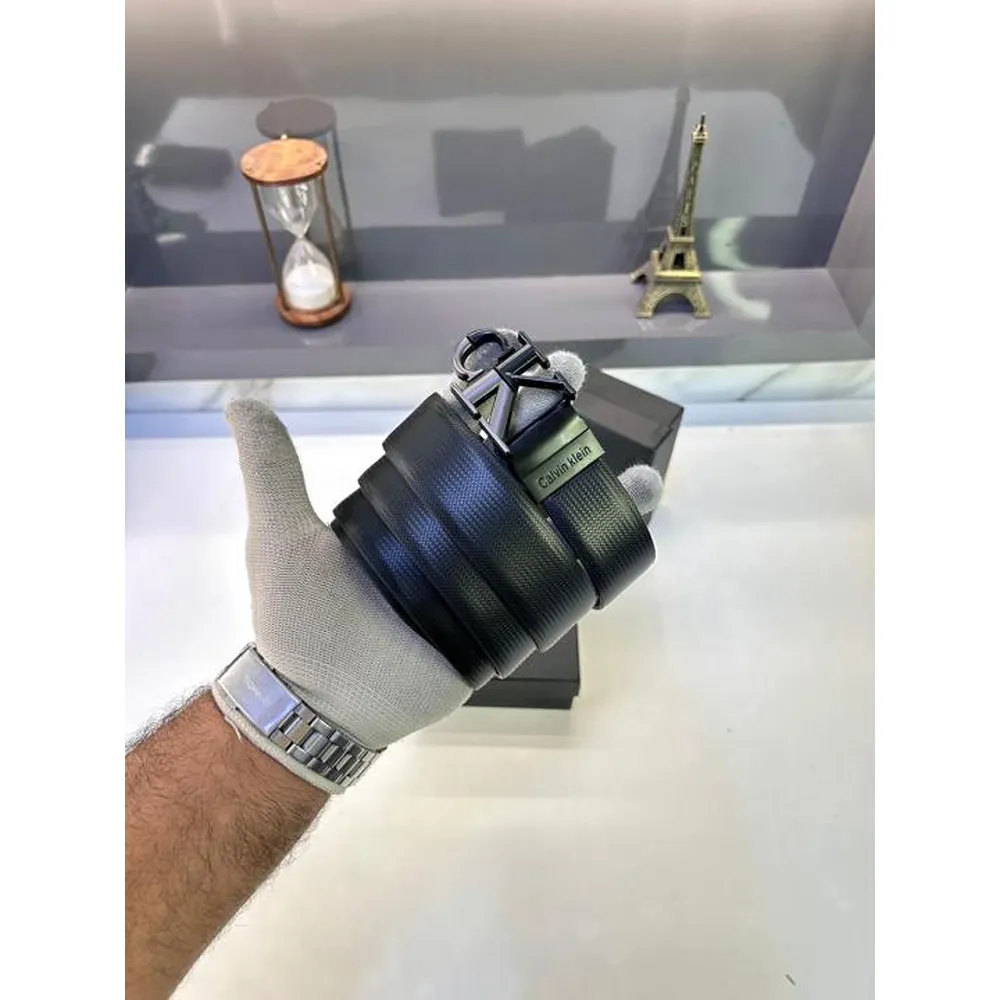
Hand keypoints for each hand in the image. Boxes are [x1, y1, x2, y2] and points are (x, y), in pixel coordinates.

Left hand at [216, 353, 661, 781]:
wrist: (324, 704)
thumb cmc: (301, 619)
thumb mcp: (280, 533)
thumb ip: (270, 469)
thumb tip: (242, 401)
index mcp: (415, 510)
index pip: (466, 443)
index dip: (501, 403)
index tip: (529, 366)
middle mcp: (456, 537)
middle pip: (518, 473)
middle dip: (557, 430)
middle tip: (580, 389)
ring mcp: (487, 580)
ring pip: (549, 526)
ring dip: (594, 492)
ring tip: (634, 468)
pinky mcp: (509, 621)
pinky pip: (559, 587)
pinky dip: (597, 557)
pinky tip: (631, 529)